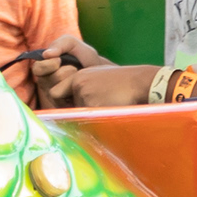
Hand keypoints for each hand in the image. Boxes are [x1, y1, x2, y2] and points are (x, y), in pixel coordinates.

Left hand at [34, 55, 161, 110]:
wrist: (140, 82)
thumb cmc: (123, 83)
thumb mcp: (99, 77)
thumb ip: (83, 88)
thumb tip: (70, 108)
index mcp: (78, 76)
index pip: (55, 93)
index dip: (61, 102)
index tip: (70, 106)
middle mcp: (78, 84)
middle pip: (63, 106)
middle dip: (73, 110)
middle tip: (92, 109)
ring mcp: (84, 94)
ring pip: (77, 115)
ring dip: (89, 116)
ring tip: (108, 105)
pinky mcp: (92, 105)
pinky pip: (88, 120)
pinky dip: (97, 119)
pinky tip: (111, 109)